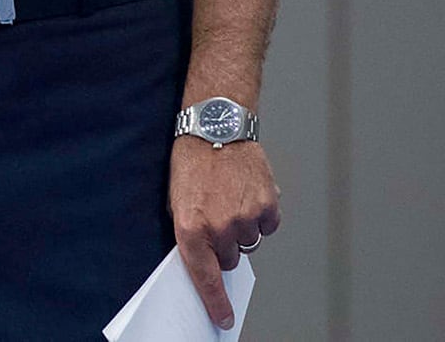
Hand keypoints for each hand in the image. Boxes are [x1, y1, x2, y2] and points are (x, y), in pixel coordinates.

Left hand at [169, 138, 281, 330]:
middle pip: (230, 259)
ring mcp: (246, 217)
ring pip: (249, 243)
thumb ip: (191, 230)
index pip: (205, 275)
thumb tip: (207, 260)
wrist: (215, 126)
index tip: (224, 319)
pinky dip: (260, 215)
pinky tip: (246, 193)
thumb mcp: (176, 198)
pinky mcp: (268, 205)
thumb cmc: (191, 162)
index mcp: (191, 226)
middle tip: (216, 215)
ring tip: (229, 197)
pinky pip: (267, 226)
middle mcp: (220, 226)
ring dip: (242, 228)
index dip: (215, 301)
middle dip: (224, 245)